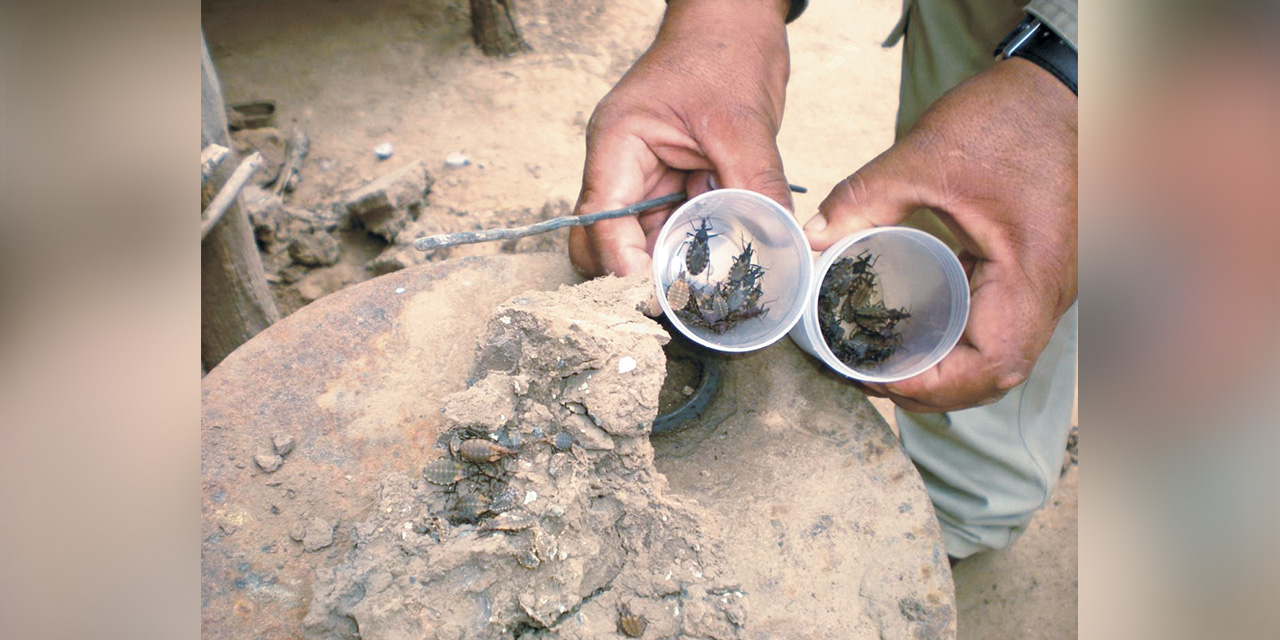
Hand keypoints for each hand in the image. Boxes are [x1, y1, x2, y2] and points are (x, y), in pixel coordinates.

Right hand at [569, 0, 792, 276]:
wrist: (735, 20)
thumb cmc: (724, 52)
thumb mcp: (742, 122)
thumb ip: (755, 185)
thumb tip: (780, 243)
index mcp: (617, 146)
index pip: (602, 222)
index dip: (625, 264)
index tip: (660, 292)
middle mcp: (621, 169)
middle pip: (607, 245)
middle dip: (640, 276)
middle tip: (684, 302)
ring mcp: (645, 180)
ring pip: (644, 245)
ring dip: (674, 266)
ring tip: (710, 288)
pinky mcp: (673, 186)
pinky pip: (676, 230)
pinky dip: (697, 249)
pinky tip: (723, 264)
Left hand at [804, 59, 1077, 411]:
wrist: (1065, 84)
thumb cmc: (1012, 117)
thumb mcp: (926, 157)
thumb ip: (863, 201)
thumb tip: (811, 240)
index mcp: (1032, 274)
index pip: (992, 365)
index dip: (931, 385)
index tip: (874, 376)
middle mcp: (1049, 293)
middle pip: (993, 374)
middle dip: (928, 386)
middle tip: (864, 372)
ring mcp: (1046, 286)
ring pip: (997, 356)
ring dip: (943, 369)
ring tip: (879, 359)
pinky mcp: (1035, 273)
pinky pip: (998, 325)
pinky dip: (956, 339)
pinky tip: (912, 330)